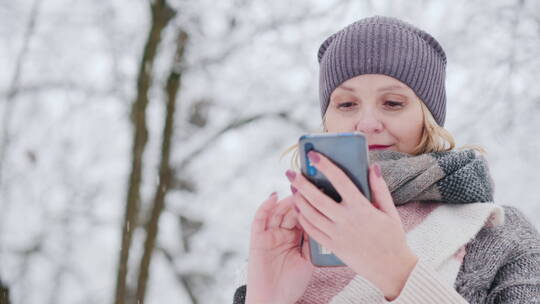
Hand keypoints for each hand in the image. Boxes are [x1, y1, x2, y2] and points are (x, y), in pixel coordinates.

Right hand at [246, 192, 314, 303]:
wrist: (274, 300)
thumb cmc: (292, 283)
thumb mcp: (308, 259)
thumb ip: (312, 239)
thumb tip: (323, 218)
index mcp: (296, 238)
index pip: (303, 216)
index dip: (310, 205)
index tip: (321, 192)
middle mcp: (282, 233)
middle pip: (291, 211)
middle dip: (299, 199)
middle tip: (308, 188)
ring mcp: (269, 234)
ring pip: (277, 211)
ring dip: (286, 201)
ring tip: (296, 192)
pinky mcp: (257, 238)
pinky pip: (260, 219)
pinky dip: (265, 206)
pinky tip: (274, 196)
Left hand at [287, 151, 417, 300]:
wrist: (391, 269)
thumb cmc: (392, 238)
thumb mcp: (390, 211)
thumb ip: (379, 188)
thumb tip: (372, 167)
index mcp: (362, 208)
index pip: (340, 181)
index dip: (325, 166)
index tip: (313, 155)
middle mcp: (347, 221)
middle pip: (317, 198)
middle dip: (301, 183)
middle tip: (291, 172)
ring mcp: (338, 235)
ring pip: (311, 214)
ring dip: (299, 200)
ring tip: (293, 189)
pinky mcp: (332, 247)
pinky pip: (312, 231)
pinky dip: (303, 219)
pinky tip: (299, 209)